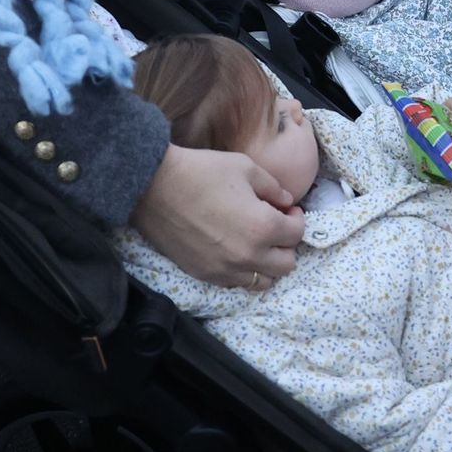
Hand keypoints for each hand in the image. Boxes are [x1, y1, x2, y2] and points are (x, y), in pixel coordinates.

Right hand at [132, 143, 304, 289]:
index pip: (296, 233)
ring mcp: (224, 271)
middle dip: (287, 244)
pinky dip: (243, 271)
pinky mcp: (204, 275)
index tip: (287, 207)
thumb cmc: (202, 172)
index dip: (296, 217)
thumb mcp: (246, 168)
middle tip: (276, 224)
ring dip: (267, 263)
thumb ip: (273, 187)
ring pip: (262, 282)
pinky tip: (234, 249)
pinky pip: (235, 284)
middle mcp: (247, 257)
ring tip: (257, 241)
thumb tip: (286, 200)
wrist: (155, 188)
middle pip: (286, 265)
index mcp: (262, 228)